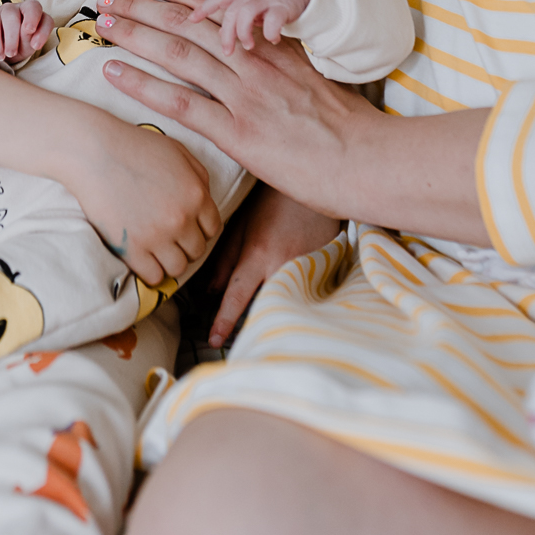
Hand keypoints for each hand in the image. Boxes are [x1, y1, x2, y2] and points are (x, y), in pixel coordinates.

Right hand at [0, 0, 48, 61]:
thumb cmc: (18, 47)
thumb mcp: (27, 47)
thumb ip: (30, 40)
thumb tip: (30, 38)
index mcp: (37, 16)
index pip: (46, 18)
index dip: (43, 31)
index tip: (36, 46)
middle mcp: (23, 8)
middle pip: (29, 9)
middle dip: (25, 30)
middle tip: (20, 49)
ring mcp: (6, 10)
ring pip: (10, 15)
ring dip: (10, 38)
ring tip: (9, 54)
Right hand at [67, 119, 221, 285]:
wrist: (94, 152)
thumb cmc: (134, 146)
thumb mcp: (177, 151)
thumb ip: (199, 177)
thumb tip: (206, 201)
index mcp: (196, 194)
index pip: (213, 229)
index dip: (200, 228)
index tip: (186, 226)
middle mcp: (181, 219)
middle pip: (197, 251)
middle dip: (185, 244)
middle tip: (168, 235)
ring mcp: (156, 236)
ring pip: (177, 268)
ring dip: (169, 260)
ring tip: (155, 248)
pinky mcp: (132, 248)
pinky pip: (153, 276)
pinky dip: (150, 270)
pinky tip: (142, 256)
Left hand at [95, 0, 374, 215]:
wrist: (366, 161)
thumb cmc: (343, 124)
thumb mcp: (311, 74)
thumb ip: (279, 54)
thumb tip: (255, 40)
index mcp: (270, 44)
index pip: (212, 2)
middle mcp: (254, 61)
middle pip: (187, 22)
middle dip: (141, 4)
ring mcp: (245, 96)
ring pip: (179, 53)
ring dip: (135, 34)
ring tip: (102, 23)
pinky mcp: (238, 133)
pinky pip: (181, 103)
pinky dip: (143, 85)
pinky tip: (114, 72)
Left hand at [190, 0, 311, 53]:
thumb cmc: (270, 2)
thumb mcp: (250, 7)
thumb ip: (235, 19)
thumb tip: (219, 35)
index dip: (204, 8)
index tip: (191, 21)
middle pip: (231, 12)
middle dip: (227, 34)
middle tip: (227, 51)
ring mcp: (266, 0)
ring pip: (247, 12)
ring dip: (244, 32)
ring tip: (249, 46)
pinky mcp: (283, 7)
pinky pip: (273, 19)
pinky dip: (270, 32)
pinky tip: (273, 40)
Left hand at [203, 184, 341, 347]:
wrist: (312, 187)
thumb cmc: (272, 205)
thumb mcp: (243, 226)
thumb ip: (226, 259)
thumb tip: (209, 292)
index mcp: (258, 254)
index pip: (237, 295)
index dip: (224, 320)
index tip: (214, 340)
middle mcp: (283, 266)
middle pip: (264, 309)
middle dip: (252, 328)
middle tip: (240, 347)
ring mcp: (308, 271)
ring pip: (287, 306)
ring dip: (274, 319)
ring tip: (263, 333)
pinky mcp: (325, 272)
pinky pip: (308, 298)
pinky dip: (297, 307)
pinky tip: (292, 315)